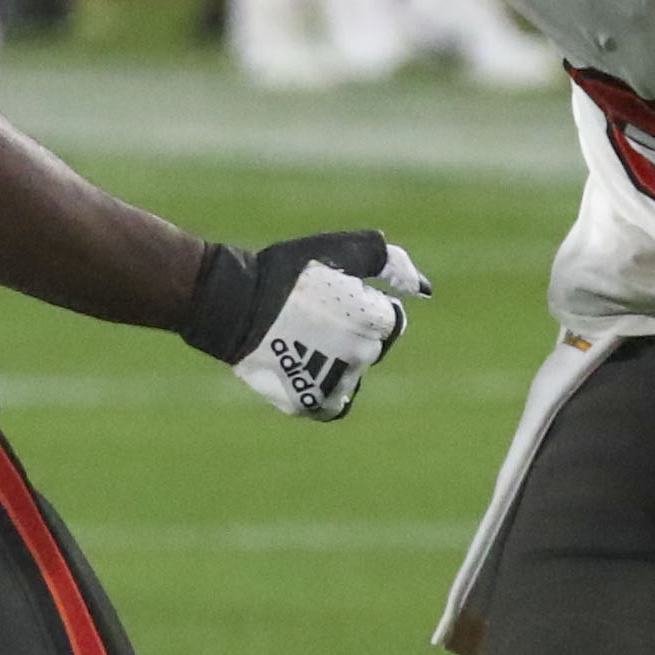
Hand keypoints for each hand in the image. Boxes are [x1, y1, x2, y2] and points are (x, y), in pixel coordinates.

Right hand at [179, 231, 428, 420]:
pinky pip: (332, 404)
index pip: (389, 319)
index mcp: (374, 319)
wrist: (231, 304)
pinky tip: (301, 368)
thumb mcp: (340, 250)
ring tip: (299, 340)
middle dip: (350, 334)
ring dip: (334, 361)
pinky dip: (321, 389)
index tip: (331, 298)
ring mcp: (335, 382)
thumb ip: (390, 263)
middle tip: (312, 317)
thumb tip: (423, 289)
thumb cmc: (286, 273)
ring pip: (351, 375)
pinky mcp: (309, 402)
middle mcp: (361, 355)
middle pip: (371, 348)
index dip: (361, 304)